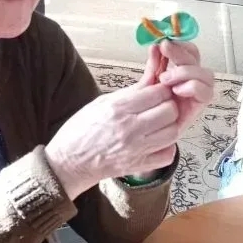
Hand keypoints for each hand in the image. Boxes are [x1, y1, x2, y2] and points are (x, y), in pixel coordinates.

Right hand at [45, 80, 181, 199]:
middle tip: (159, 106)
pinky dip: (166, 147)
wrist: (69, 162)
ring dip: (169, 125)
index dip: (162, 89)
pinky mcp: (139, 165)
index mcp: (118, 109)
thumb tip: (152, 77)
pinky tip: (156, 141)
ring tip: (158, 123)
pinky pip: (167, 155)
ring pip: (173, 132)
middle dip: (168, 105)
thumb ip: (131, 92)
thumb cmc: (81, 130)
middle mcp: (129, 129)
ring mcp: (136, 150)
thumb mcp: (102, 102)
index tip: (157, 91)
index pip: (158, 92)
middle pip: (170, 111)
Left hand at [154, 40, 214, 133]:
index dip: (181, 45)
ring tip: (165, 78)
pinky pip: (206, 93)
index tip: (165, 43)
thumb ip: (153, 65)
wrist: (143, 131)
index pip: (189, 51)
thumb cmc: (146, 108)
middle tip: (165, 52)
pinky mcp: (197, 107)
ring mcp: (196, 93)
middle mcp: (191, 80)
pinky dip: (193, 87)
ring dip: (186, 72)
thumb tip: (155, 46)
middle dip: (181, 54)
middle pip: (197, 59)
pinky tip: (177, 90)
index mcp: (180, 71)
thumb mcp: (147, 83)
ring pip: (206, 74)